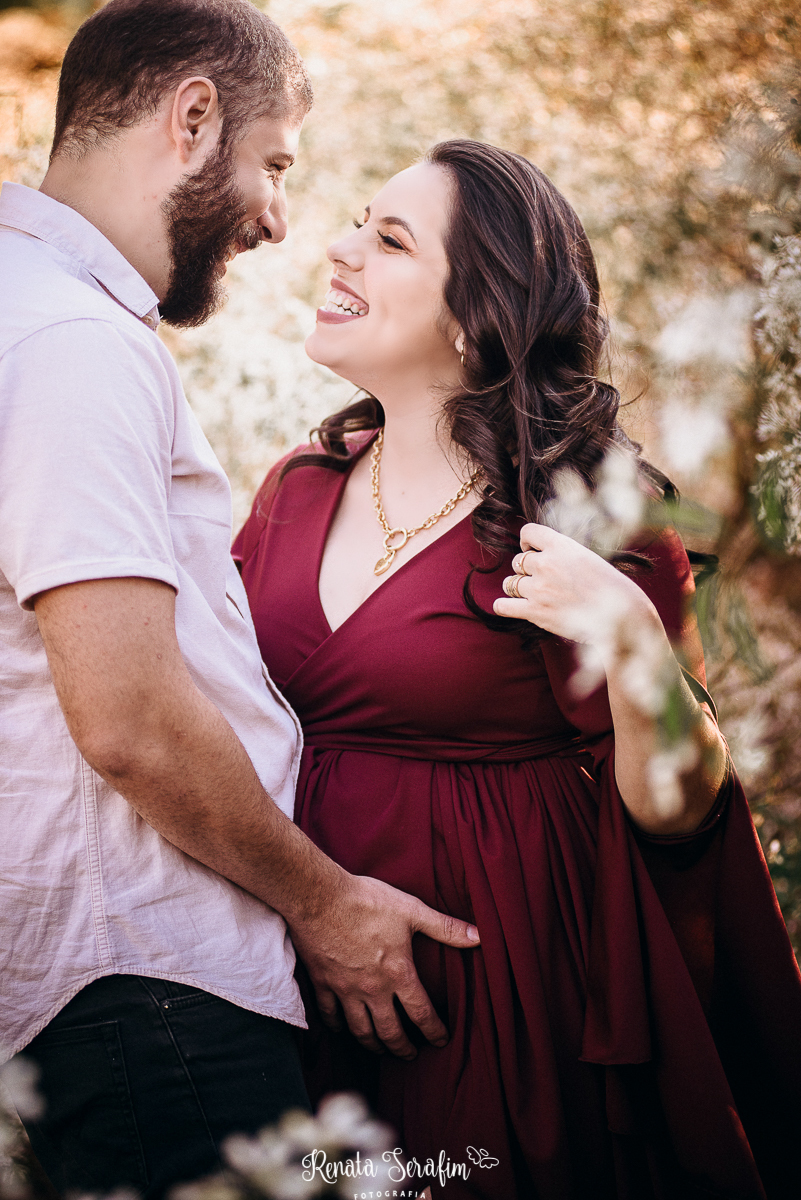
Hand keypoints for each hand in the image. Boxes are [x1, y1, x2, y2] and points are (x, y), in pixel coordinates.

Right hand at [288, 873, 479, 1059]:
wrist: (320, 898)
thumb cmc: (367, 901)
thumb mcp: (412, 910)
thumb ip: (445, 927)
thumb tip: (479, 936)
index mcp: (398, 974)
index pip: (421, 1013)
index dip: (434, 1030)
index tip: (441, 1040)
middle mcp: (372, 989)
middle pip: (390, 1031)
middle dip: (403, 1047)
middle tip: (411, 1055)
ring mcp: (345, 989)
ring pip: (360, 1030)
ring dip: (373, 1044)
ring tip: (381, 1049)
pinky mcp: (322, 983)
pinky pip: (330, 1014)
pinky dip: (337, 1026)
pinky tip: (342, 1029)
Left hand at [493, 522, 651, 647]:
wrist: (621, 616)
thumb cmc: (609, 587)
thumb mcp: (586, 557)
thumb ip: (561, 553)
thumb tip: (537, 554)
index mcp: (561, 545)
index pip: (528, 532)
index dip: (526, 541)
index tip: (531, 550)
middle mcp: (546, 564)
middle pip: (518, 561)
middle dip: (526, 570)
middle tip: (542, 581)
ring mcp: (539, 588)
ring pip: (510, 583)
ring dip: (517, 588)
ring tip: (532, 594)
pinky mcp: (535, 612)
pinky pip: (503, 605)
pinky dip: (503, 606)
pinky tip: (510, 606)